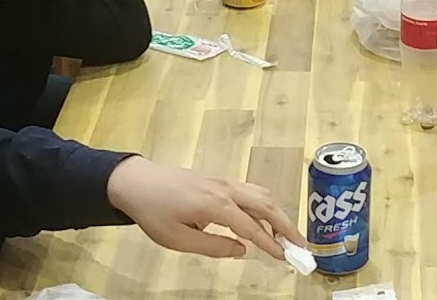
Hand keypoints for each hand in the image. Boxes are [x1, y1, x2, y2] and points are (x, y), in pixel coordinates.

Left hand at [107, 157, 306, 261]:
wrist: (135, 181)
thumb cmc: (154, 213)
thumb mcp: (179, 239)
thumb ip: (213, 246)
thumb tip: (242, 250)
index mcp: (217, 206)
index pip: (253, 227)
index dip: (271, 244)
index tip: (287, 257)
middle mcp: (226, 189)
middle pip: (266, 205)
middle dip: (286, 225)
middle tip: (301, 245)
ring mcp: (223, 181)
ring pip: (260, 194)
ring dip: (276, 213)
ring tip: (284, 234)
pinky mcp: (218, 179)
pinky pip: (249, 190)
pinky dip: (263, 204)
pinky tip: (261, 219)